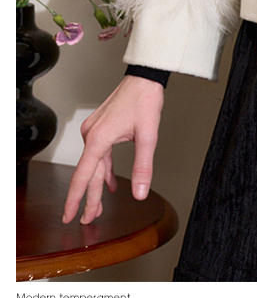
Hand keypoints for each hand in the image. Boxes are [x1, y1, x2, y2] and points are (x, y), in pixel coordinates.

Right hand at [62, 75, 164, 224]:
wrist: (144, 77)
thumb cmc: (144, 100)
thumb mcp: (148, 136)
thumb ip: (143, 167)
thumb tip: (140, 193)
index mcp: (98, 139)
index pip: (83, 176)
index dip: (75, 199)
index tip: (68, 216)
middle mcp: (91, 134)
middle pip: (88, 174)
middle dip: (88, 199)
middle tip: (86, 220)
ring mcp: (94, 130)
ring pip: (93, 165)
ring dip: (96, 186)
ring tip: (97, 207)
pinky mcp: (100, 127)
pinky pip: (99, 155)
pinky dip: (104, 170)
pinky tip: (110, 182)